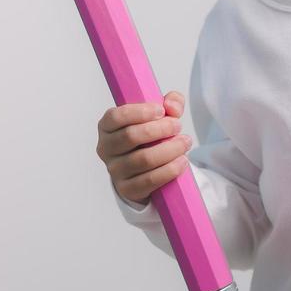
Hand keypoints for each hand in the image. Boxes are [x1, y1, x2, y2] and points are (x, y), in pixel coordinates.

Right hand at [97, 90, 192, 204]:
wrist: (145, 168)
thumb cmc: (150, 135)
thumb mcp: (159, 114)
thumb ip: (170, 102)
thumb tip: (172, 107)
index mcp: (107, 126)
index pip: (116, 117)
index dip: (139, 112)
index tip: (161, 110)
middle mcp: (106, 148)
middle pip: (131, 136)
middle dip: (159, 129)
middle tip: (178, 126)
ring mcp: (115, 170)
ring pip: (143, 159)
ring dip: (169, 149)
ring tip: (185, 142)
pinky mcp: (127, 188)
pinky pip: (149, 180)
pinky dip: (169, 170)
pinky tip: (182, 161)